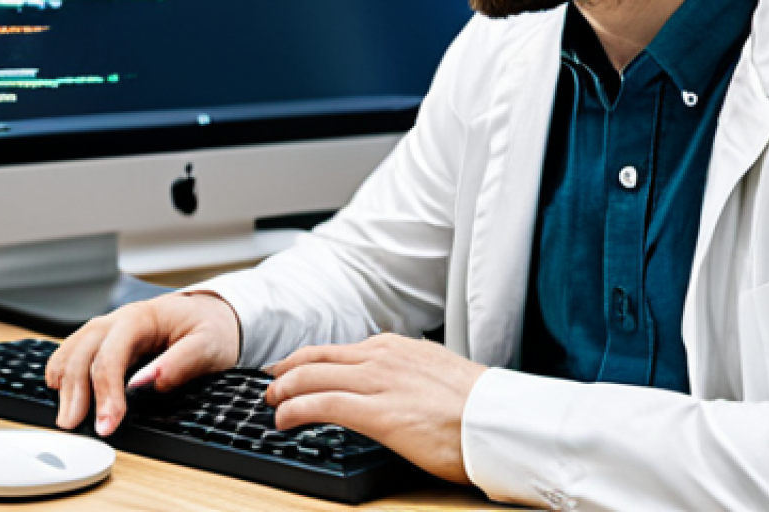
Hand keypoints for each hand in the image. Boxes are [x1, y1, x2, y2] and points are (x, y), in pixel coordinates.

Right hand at [45, 291, 240, 435]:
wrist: (212, 314)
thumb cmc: (211, 328)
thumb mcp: (208, 344)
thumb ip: (180, 362)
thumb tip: (145, 383)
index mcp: (143, 317)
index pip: (112, 354)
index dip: (105, 391)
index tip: (107, 424)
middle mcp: (119, 319)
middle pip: (83, 351)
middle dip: (76, 390)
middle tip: (75, 425)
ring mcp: (109, 328)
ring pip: (72, 349)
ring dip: (64, 383)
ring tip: (67, 416)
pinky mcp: (105, 339)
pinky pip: (73, 351)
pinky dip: (63, 371)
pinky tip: (63, 392)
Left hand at [264, 334, 486, 484]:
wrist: (498, 420)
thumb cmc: (476, 405)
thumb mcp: (435, 372)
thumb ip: (407, 371)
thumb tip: (393, 382)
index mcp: (397, 347)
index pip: (340, 348)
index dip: (309, 359)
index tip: (292, 368)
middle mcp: (383, 357)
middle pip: (319, 357)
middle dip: (288, 370)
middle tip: (270, 383)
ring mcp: (379, 382)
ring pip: (315, 376)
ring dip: (285, 388)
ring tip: (271, 401)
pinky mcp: (379, 413)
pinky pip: (324, 404)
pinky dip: (296, 408)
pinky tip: (283, 418)